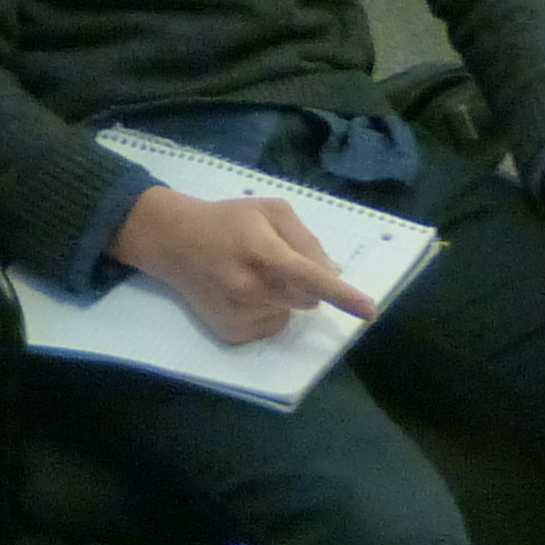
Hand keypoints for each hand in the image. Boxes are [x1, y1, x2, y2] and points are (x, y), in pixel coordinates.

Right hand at [111, 189, 376, 347]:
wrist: (175, 242)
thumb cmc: (229, 221)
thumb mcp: (269, 211)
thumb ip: (305, 239)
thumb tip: (332, 274)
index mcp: (260, 251)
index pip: (309, 276)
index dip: (341, 294)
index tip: (369, 310)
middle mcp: (249, 287)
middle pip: (307, 298)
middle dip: (307, 282)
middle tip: (280, 260)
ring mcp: (237, 314)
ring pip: (292, 312)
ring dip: (287, 296)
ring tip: (256, 273)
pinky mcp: (230, 333)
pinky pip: (272, 326)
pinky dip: (270, 311)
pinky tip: (245, 292)